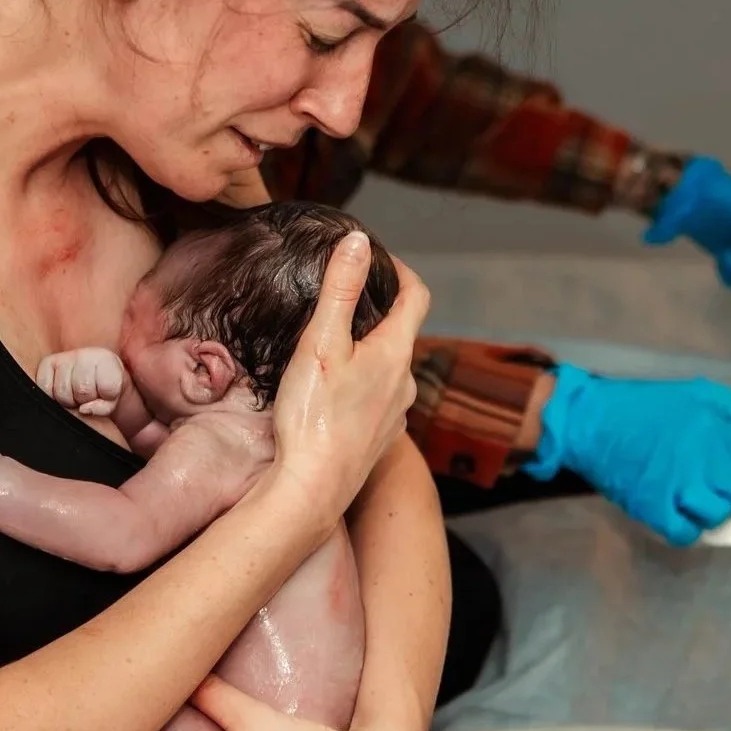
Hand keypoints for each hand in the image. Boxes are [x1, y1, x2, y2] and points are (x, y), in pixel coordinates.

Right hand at [35, 347, 127, 417]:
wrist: (90, 371)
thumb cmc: (101, 387)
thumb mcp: (111, 399)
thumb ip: (103, 407)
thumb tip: (82, 410)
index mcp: (105, 360)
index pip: (106, 388)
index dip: (104, 399)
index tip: (102, 394)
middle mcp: (84, 354)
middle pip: (82, 391)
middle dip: (83, 400)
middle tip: (84, 396)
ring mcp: (64, 357)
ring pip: (62, 392)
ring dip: (67, 400)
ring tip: (72, 394)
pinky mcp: (47, 362)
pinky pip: (45, 387)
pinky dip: (51, 395)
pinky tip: (59, 390)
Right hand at [266, 235, 432, 519]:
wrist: (314, 488)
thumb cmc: (313, 416)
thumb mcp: (321, 342)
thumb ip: (340, 289)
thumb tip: (358, 242)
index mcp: (395, 352)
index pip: (417, 295)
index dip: (401, 270)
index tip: (377, 259)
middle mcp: (405, 382)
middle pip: (402, 332)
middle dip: (378, 312)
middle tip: (344, 300)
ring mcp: (396, 413)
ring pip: (389, 368)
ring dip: (369, 351)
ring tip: (334, 346)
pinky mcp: (380, 438)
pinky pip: (379, 399)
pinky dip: (363, 385)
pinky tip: (333, 393)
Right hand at [524, 364, 730, 545]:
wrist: (588, 421)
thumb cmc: (636, 403)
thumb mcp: (689, 391)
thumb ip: (725, 405)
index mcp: (713, 429)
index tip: (720, 466)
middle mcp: (703, 460)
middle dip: (725, 490)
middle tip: (707, 487)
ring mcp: (679, 487)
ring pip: (715, 514)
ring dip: (709, 513)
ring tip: (694, 507)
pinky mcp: (654, 508)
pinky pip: (684, 533)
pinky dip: (685, 531)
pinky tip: (677, 521)